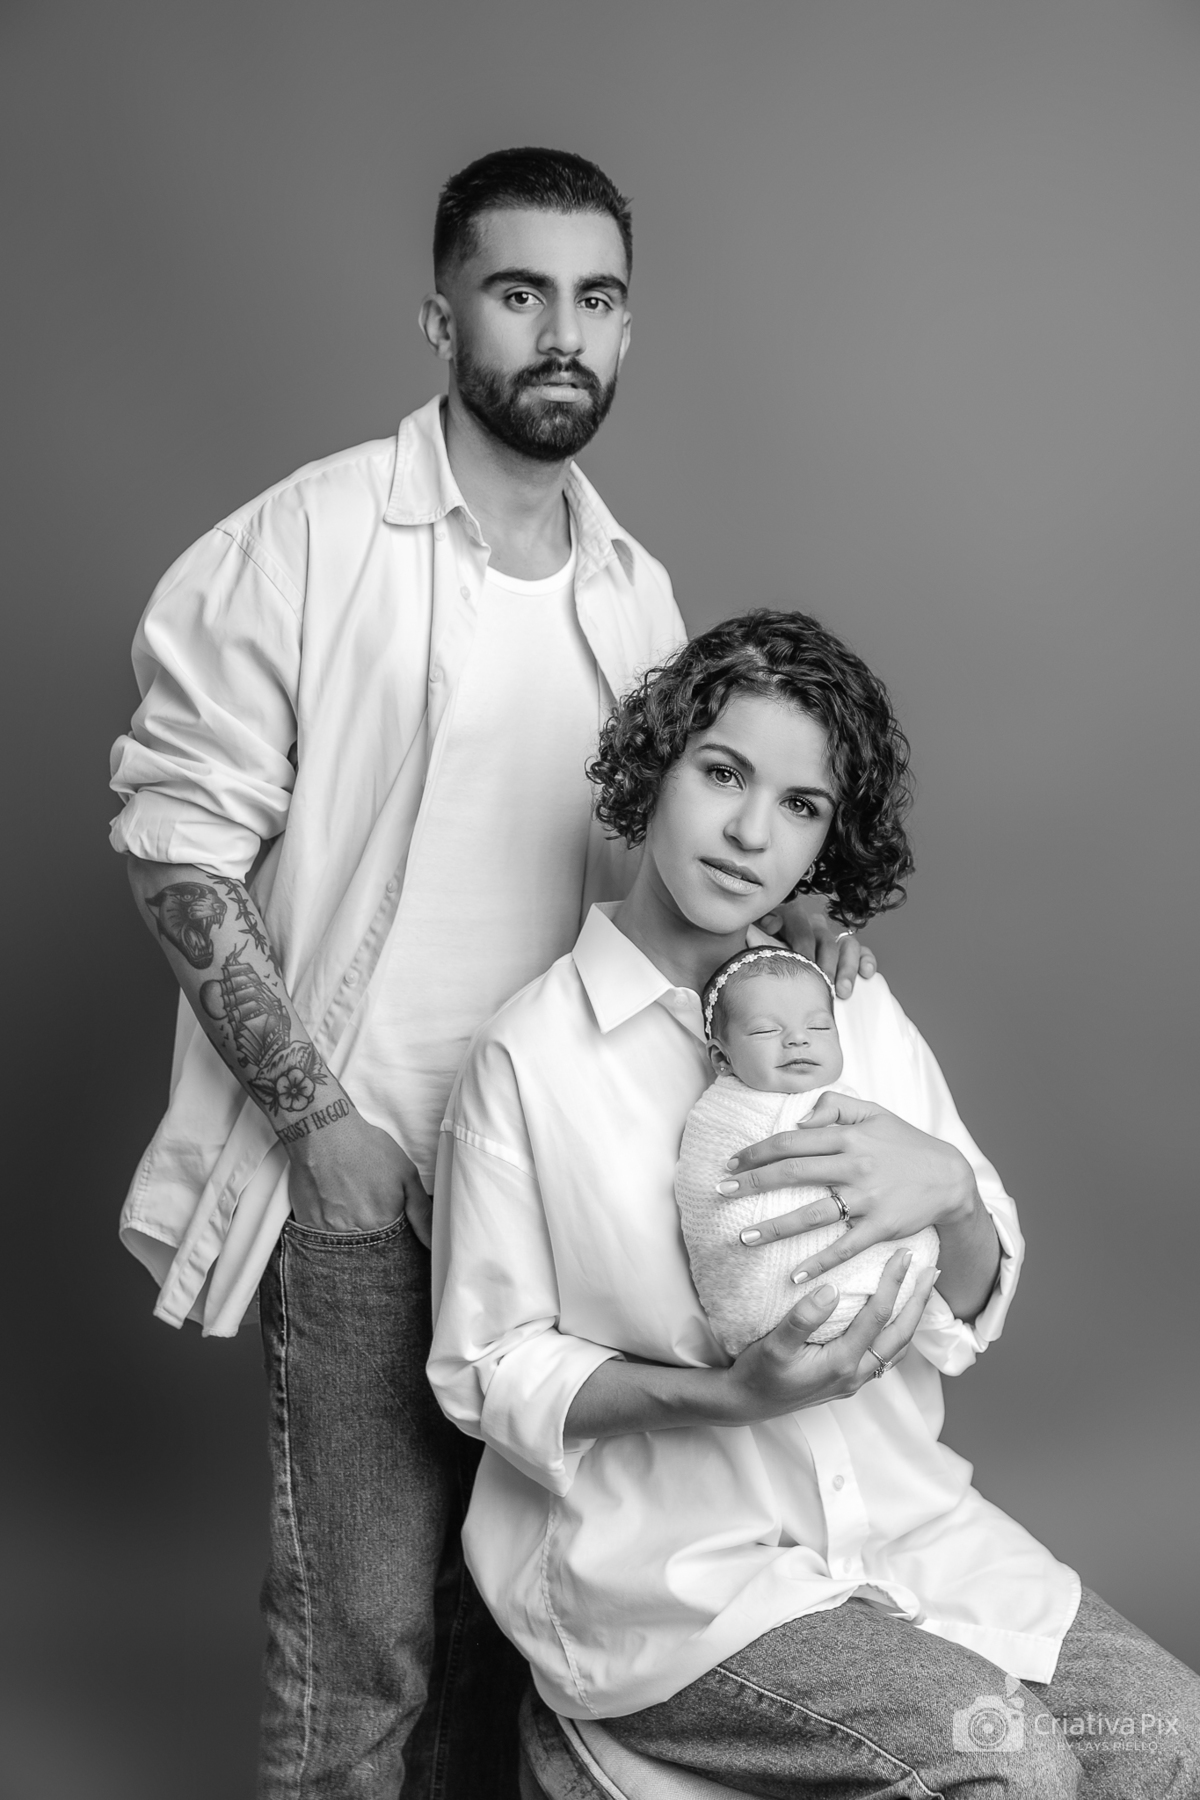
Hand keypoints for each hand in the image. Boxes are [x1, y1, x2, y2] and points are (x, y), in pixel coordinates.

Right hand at [286, 1108, 432, 1244]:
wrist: (324, 1133)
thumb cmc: (367, 1149)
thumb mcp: (406, 1174)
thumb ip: (422, 1212)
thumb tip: (433, 1241)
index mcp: (382, 1224)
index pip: (393, 1251)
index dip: (392, 1240)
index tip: (387, 1222)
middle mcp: (355, 1232)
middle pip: (367, 1251)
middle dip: (370, 1235)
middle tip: (365, 1207)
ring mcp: (327, 1232)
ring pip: (343, 1246)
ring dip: (349, 1231)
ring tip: (349, 1204)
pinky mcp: (307, 1225)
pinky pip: (319, 1239)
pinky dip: (327, 1228)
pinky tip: (332, 1207)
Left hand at [718, 1091, 976, 1281]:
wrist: (951, 1177)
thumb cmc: (906, 1143)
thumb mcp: (874, 1112)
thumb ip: (834, 1106)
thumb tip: (798, 1119)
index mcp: (848, 1136)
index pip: (791, 1141)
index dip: (757, 1151)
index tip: (731, 1163)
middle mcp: (854, 1165)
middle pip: (791, 1173)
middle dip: (751, 1184)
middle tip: (720, 1194)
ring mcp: (867, 1198)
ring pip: (811, 1214)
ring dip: (774, 1228)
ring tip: (743, 1237)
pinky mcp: (881, 1226)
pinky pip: (844, 1247)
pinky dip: (818, 1263)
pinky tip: (793, 1276)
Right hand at [725, 1251, 938, 1421]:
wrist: (748, 1404)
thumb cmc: (759, 1374)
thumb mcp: (774, 1345)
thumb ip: (802, 1318)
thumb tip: (831, 1289)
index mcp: (842, 1362)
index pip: (877, 1316)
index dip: (893, 1283)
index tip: (903, 1255)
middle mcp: (856, 1374)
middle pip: (900, 1334)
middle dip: (918, 1301)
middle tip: (931, 1271)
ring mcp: (855, 1380)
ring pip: (897, 1348)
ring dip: (912, 1318)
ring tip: (922, 1291)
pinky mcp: (849, 1380)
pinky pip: (885, 1355)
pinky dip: (896, 1333)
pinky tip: (895, 1319)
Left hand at [756, 901, 876, 998]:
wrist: (766, 986)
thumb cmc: (754, 969)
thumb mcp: (746, 952)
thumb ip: (749, 939)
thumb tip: (762, 927)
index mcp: (784, 919)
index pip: (798, 923)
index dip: (801, 944)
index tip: (802, 966)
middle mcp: (808, 925)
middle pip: (823, 936)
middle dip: (825, 963)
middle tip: (824, 985)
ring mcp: (828, 938)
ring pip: (844, 943)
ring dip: (845, 967)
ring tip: (841, 992)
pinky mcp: (845, 953)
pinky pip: (861, 951)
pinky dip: (865, 960)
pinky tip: (866, 975)